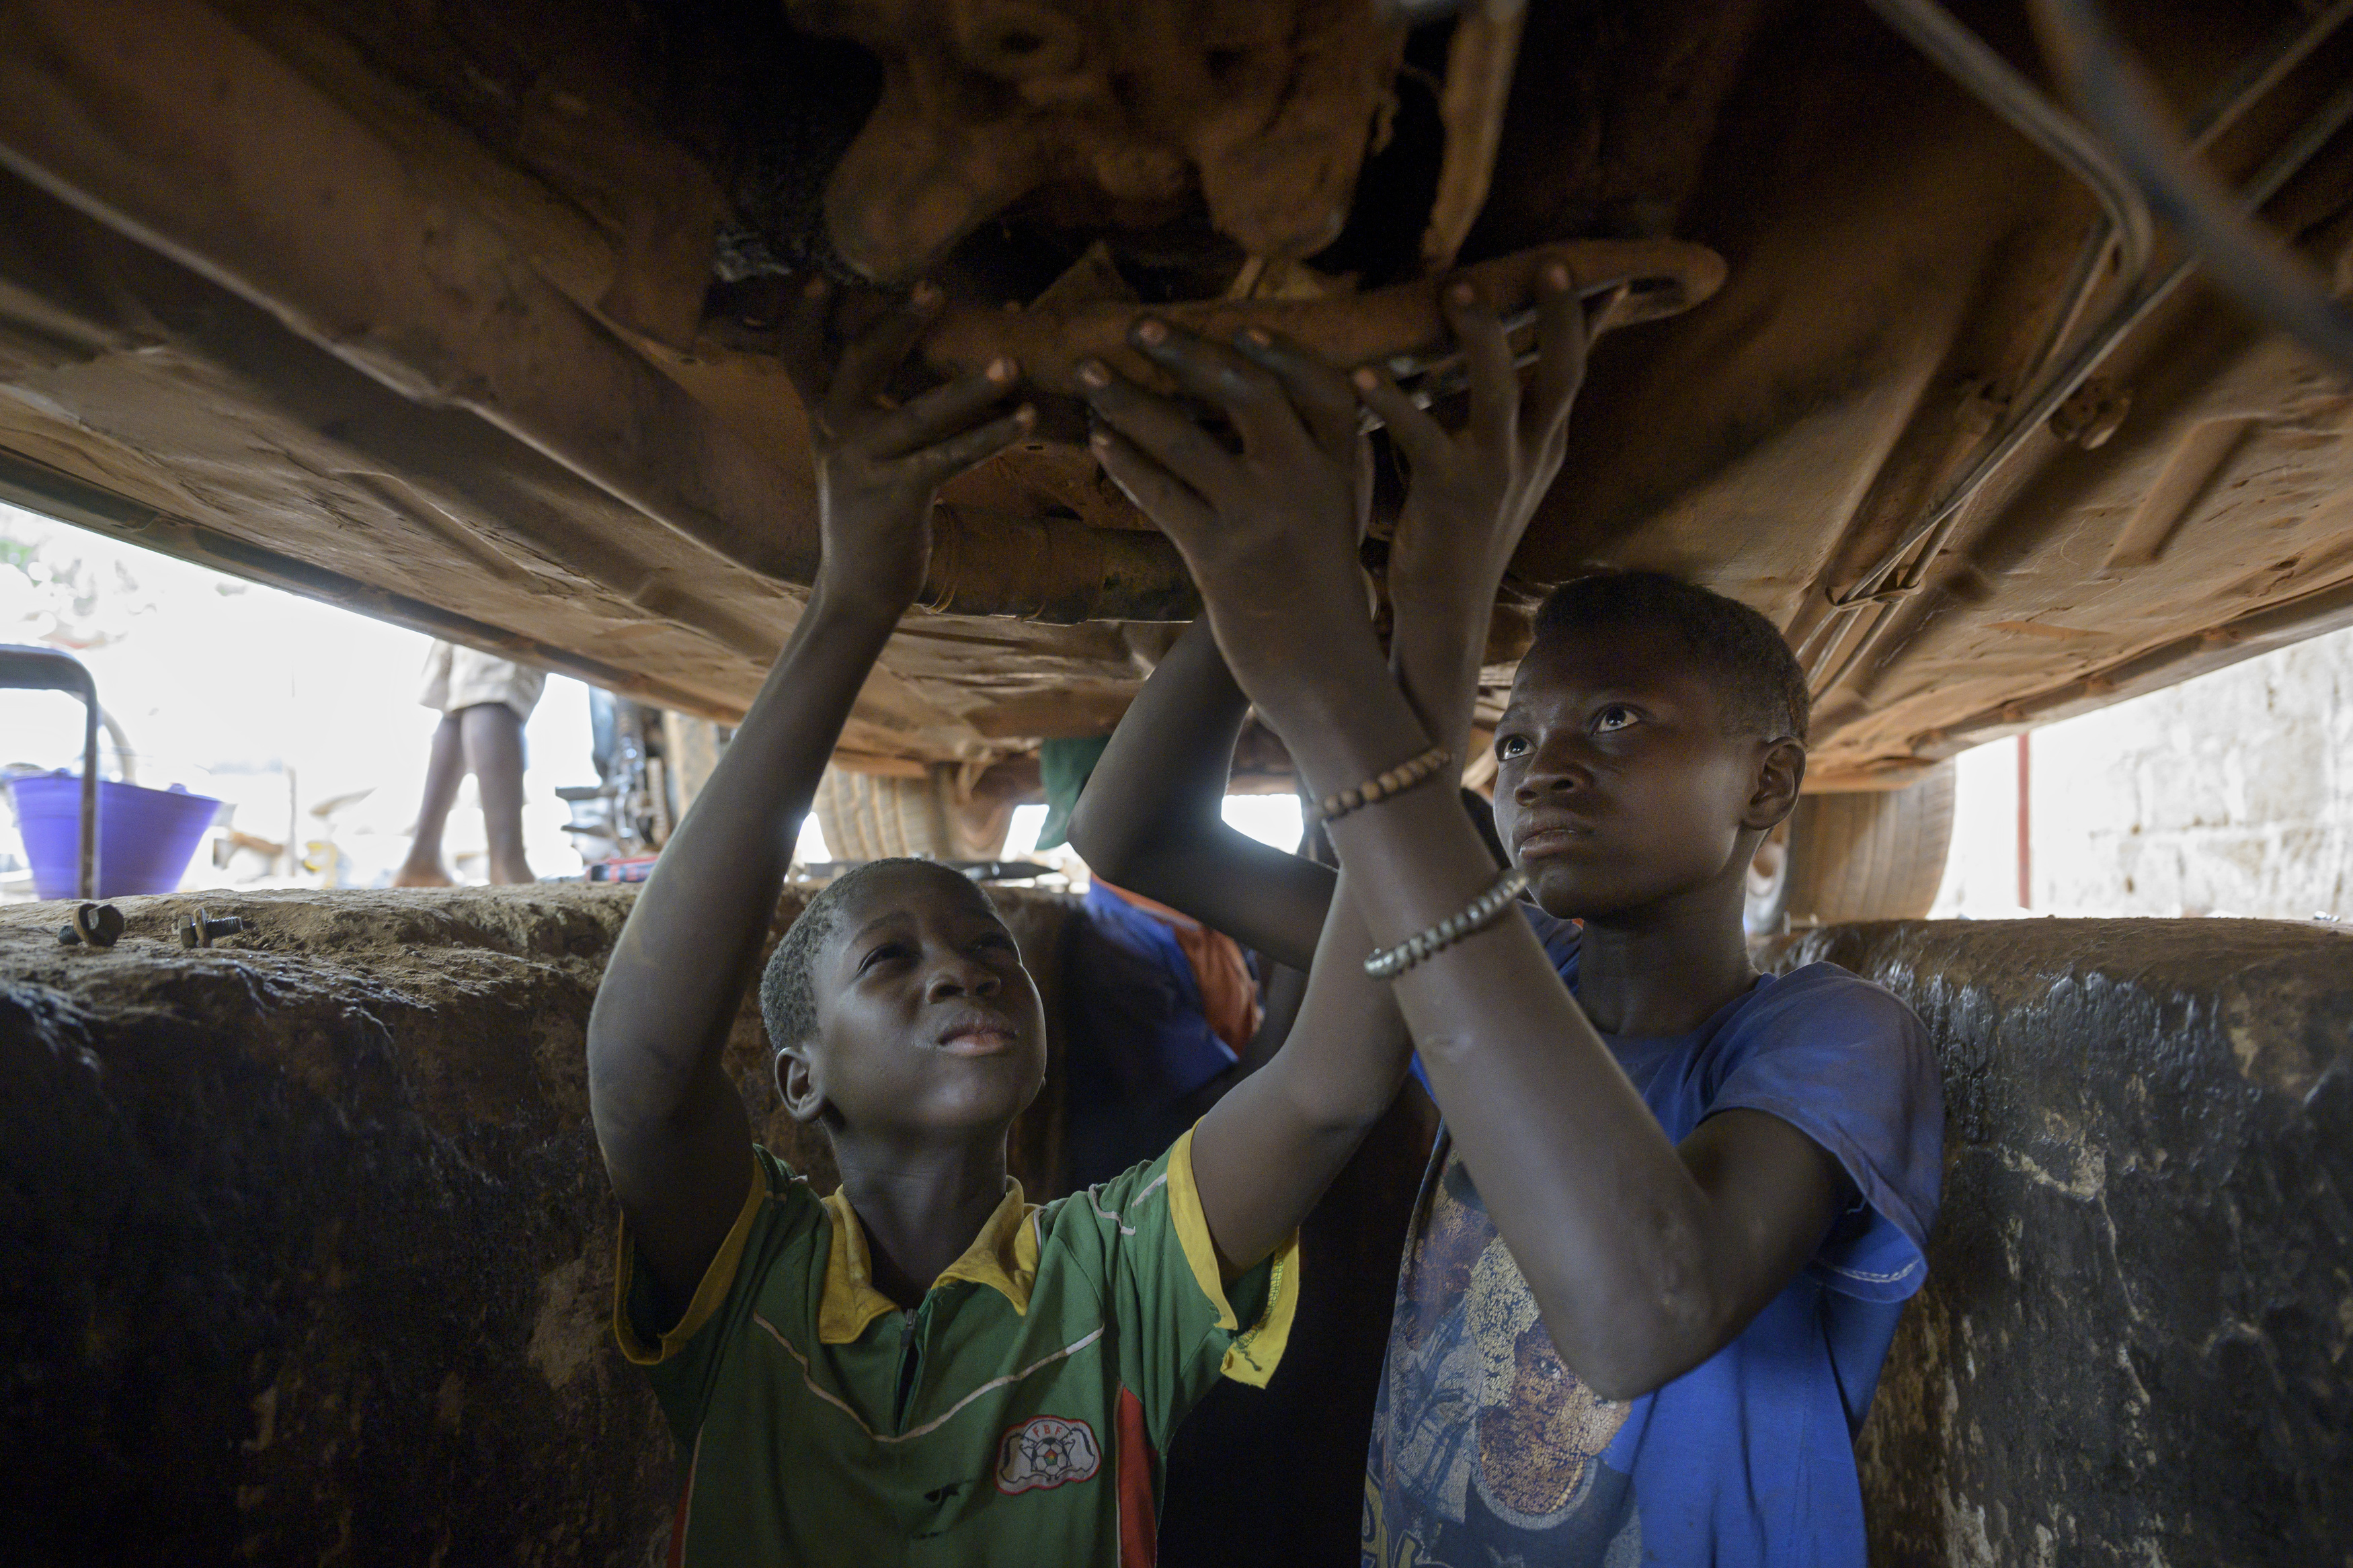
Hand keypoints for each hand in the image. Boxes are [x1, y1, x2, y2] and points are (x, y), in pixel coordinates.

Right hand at [779, 277, 1034, 617]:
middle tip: (936, 287)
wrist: (859, 587)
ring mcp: (863, 464)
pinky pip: (953, 457)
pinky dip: (993, 437)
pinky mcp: (899, 494)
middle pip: (861, 362)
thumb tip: (931, 363)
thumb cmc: (871, 516)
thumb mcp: (855, 458)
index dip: (805, 318)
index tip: (820, 276)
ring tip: (1011, 360)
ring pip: (922, 412)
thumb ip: (874, 412)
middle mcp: (834, 434)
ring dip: (971, 386)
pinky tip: (1027, 419)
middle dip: (900, 323)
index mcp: (821, 420)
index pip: (799, 357)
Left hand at [1080, 318, 1378, 705]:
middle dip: (1188, 353)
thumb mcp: (1339, 513)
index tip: (1239, 324)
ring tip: (1090, 374)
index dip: (1281, 351)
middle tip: (1139, 325)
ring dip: (1130, 401)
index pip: (1319, 386)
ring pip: (1185, 440)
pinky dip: (1126, 463)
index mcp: (1343, 465)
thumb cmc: (1322, 587)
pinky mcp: (1218, 556)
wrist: (1324, 670)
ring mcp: (1260, 516)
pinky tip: (1098, 441)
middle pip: (1247, 393)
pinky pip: (1160, 495)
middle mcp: (1305, 480)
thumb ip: (1317, 457)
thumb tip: (1264, 400)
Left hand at [1354, 260, 1618, 630]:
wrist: (1445, 616)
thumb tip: (1505, 366)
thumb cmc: (1459, 535)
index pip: (1575, 373)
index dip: (1590, 323)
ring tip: (1455, 288)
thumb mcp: (1497, 474)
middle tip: (1549, 262)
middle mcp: (1530, 458)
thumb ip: (1505, 420)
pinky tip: (1364, 376)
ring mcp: (1493, 478)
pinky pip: (1421, 438)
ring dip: (1479, 337)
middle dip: (1558, 317)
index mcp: (1544, 448)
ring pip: (1497, 393)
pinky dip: (1394, 403)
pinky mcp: (1448, 498)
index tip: (1611, 274)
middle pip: (1560, 375)